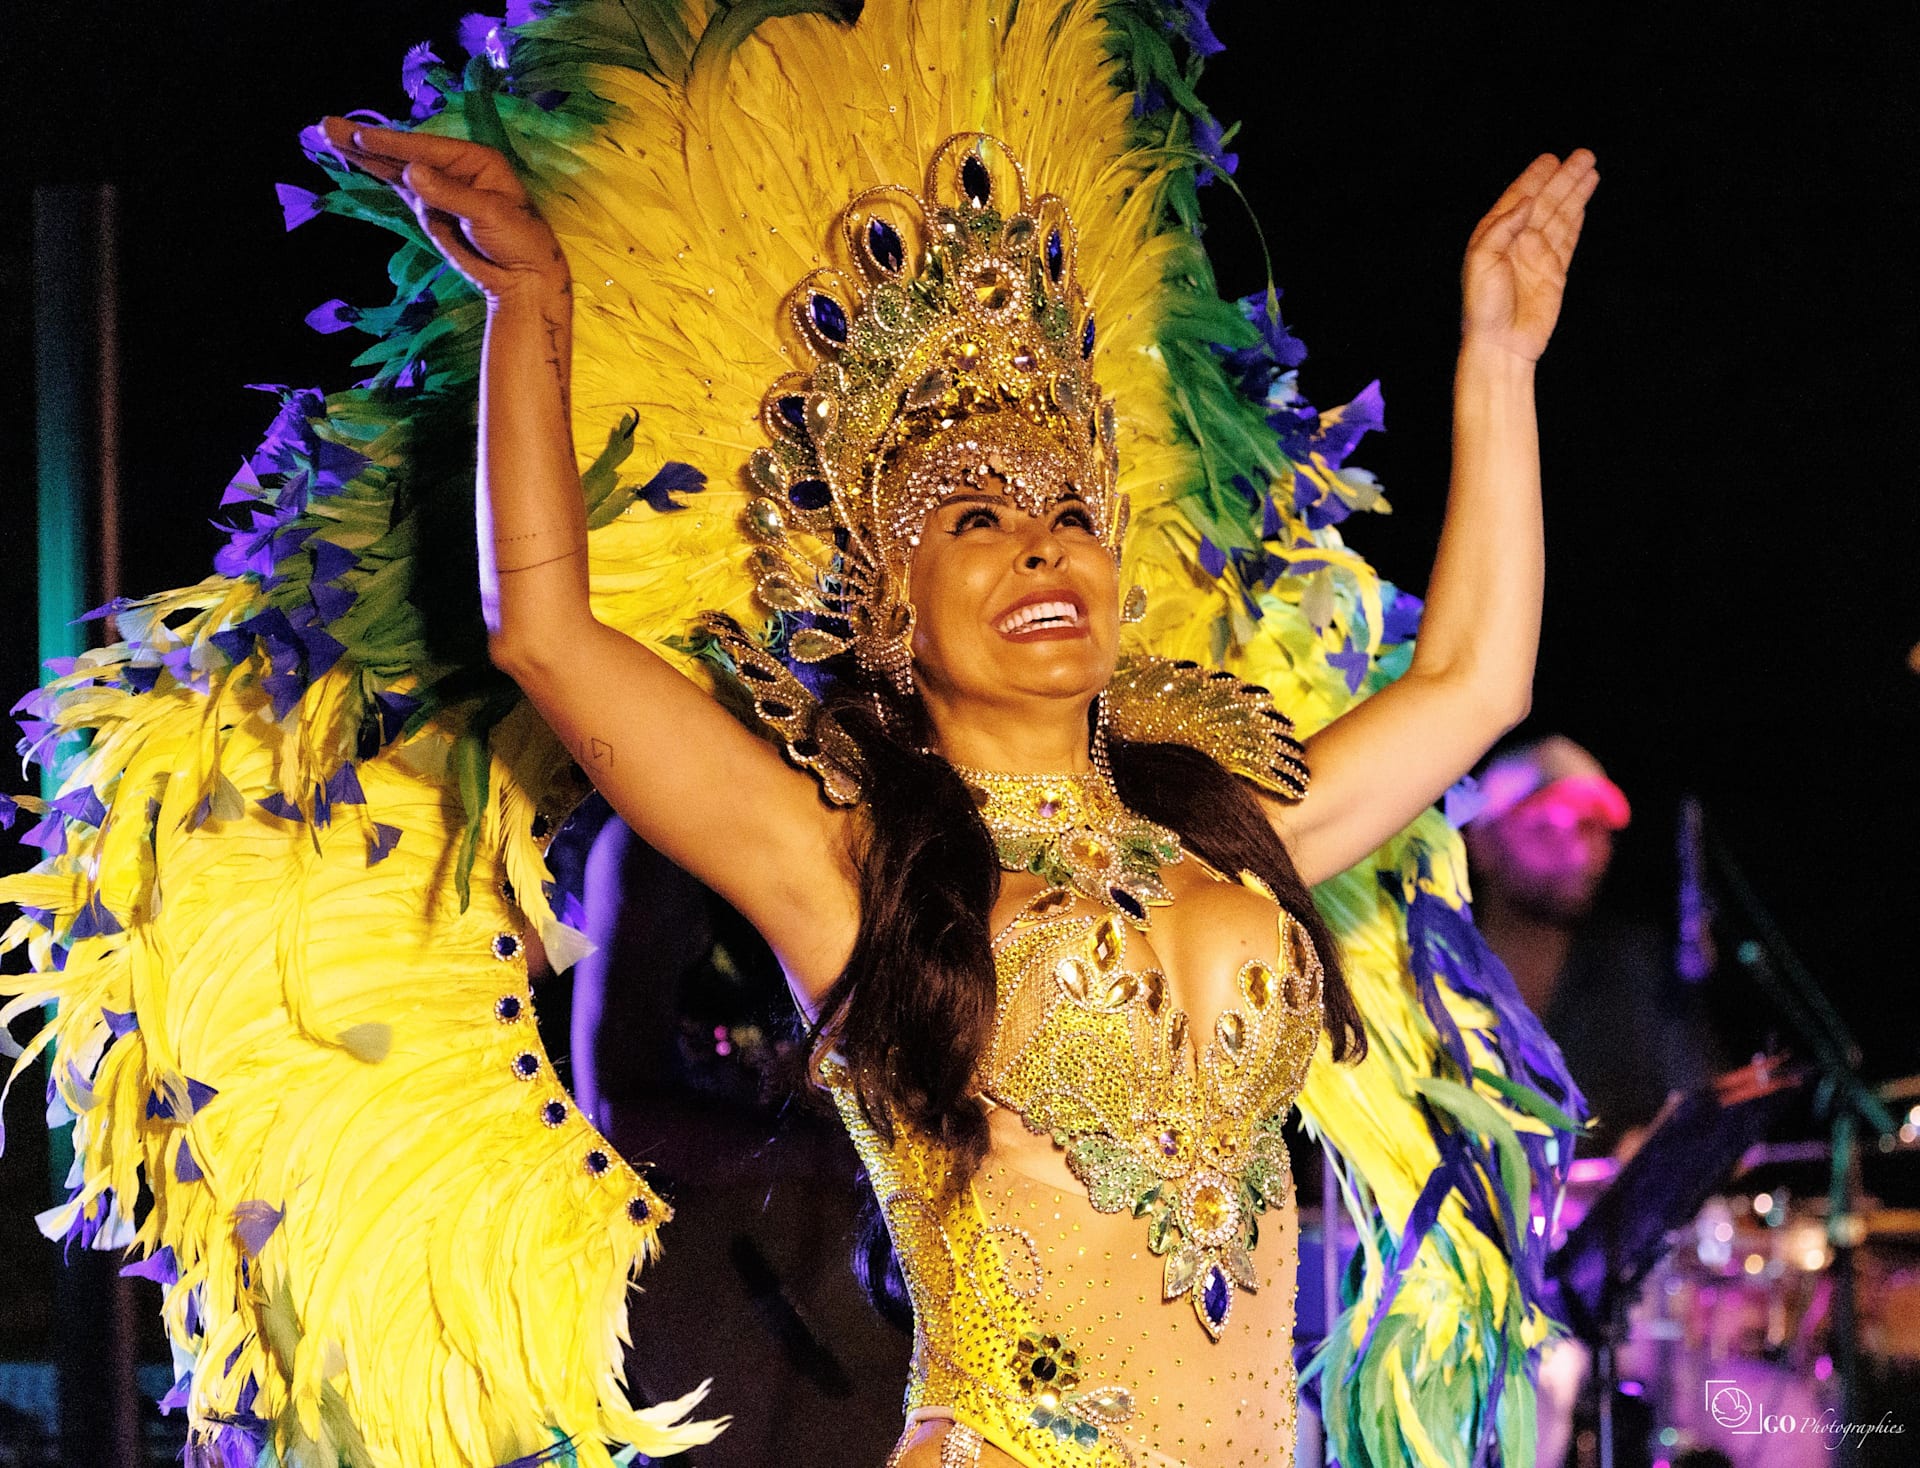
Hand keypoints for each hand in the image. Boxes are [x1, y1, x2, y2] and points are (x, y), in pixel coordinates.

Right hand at [318, 117, 567, 301]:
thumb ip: (450, 194)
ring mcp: (437, 186)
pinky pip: (396, 185)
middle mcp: (452, 166)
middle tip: (326, 125)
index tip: (361, 138)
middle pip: (403, 151)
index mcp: (474, 159)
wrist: (523, 278)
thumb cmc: (519, 240)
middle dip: (365, 140)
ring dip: (361, 152)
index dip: (391, 144)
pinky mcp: (427, 207)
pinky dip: (374, 172)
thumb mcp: (489, 214)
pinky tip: (350, 157)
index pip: (425, 148)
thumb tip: (411, 172)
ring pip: (393, 166)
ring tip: (325, 134)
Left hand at [1460, 150, 1597, 362]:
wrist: (1500, 343)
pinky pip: (1568, 239)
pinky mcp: (1554, 273)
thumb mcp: (1481, 261)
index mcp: (1494, 236)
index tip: (1551, 159)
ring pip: (1560, 217)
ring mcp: (1536, 257)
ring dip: (1575, 194)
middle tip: (1584, 156)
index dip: (1535, 178)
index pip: (1518, 198)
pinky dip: (1575, 220)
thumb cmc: (1483, 306)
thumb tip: (1527, 200)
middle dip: (1564, 179)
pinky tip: (1583, 204)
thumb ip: (1502, 227)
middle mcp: (1516, 242)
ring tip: (1591, 171)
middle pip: (1545, 202)